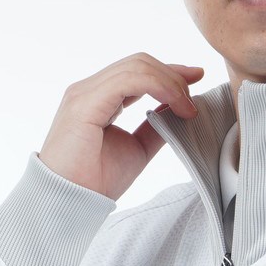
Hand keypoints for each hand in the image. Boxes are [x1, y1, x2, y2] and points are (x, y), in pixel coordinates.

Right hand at [38, 53, 204, 199]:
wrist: (68, 202)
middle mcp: (90, 89)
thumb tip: (179, 113)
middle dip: (173, 75)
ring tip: (188, 107)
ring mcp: (85, 92)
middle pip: (139, 63)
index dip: (169, 72)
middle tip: (194, 99)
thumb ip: (155, 128)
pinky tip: (175, 105)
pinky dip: (158, 87)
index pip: (137, 71)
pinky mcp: (85, 103)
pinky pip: (128, 81)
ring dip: (170, 83)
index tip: (196, 78)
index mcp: (99, 98)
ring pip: (136, 67)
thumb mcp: (137, 149)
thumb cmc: (95, 182)